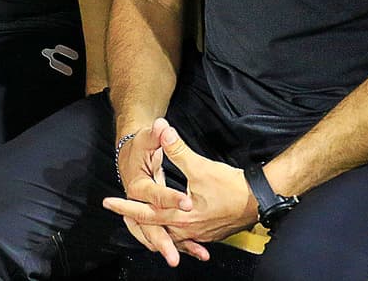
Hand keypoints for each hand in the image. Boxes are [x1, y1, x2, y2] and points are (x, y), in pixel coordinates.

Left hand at [104, 121, 258, 261]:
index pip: (146, 212)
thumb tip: (165, 130)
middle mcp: (187, 229)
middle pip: (153, 227)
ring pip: (168, 234)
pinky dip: (171, 232)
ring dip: (151, 227)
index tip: (108, 202)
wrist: (259, 199)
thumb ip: (178, 150)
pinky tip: (168, 228)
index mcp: (182, 216)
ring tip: (136, 218)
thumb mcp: (201, 166)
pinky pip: (183, 237)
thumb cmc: (231, 186)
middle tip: (116, 210)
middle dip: (133, 218)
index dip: (126, 206)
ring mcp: (198, 234)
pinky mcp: (207, 233)